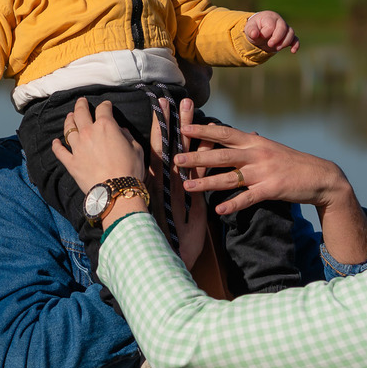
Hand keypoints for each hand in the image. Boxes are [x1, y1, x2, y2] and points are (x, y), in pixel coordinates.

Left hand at [52, 99, 144, 196]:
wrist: (116, 190)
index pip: (104, 109)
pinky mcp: (71, 162)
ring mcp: (77, 147)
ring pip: (69, 129)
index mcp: (106, 126)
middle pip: (81, 113)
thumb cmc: (130, 169)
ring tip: (70, 117)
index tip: (106, 105)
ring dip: (69, 121)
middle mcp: (89, 133)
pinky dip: (57, 145)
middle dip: (81, 105)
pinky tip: (55, 141)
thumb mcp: (136, 149)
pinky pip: (60, 151)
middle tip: (81, 101)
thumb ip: (127, 136)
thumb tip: (121, 131)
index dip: (106, 105)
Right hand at [149, 97, 207, 269]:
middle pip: (169, 149)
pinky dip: (203, 160)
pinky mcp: (190, 208)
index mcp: (157, 188)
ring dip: (185, 133)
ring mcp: (176, 196)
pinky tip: (209, 142)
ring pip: (181, 158)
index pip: (159, 152)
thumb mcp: (167, 215)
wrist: (165, 268)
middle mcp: (164, 188)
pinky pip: (198, 179)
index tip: (161, 107)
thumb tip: (170, 179)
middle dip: (172, 124)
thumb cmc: (166, 243)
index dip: (161, 129)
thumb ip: (169, 196)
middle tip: (173, 99)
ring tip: (187, 108)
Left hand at [174, 122, 349, 214]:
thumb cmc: (292, 163)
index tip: (183, 128)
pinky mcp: (272, 189)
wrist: (320, 177)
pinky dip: (233, 205)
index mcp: (255, 142)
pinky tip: (219, 211)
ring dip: (206, 183)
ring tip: (187, 186)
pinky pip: (248, 198)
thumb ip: (250, 143)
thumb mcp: (270, 148)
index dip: (203, 130)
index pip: (224, 134)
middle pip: (221, 155)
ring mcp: (264, 172)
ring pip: (229, 178)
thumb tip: (232, 134)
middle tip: (176, 159)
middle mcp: (257, 154)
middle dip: (197, 157)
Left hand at [245, 10, 299, 53]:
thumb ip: (251, 31)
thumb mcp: (249, 29)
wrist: (259, 32)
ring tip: (277, 48)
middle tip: (270, 44)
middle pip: (283, 28)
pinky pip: (295, 39)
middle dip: (277, 38)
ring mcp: (285, 28)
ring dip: (285, 42)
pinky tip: (293, 51)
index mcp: (269, 17)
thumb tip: (254, 34)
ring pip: (291, 33)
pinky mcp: (288, 36)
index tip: (259, 37)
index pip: (271, 25)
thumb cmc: (255, 28)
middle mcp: (279, 21)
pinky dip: (295, 45)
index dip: (266, 33)